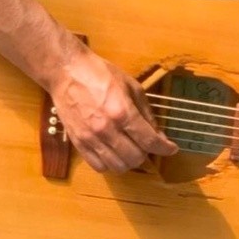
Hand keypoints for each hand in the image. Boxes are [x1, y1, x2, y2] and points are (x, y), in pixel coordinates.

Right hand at [49, 46, 177, 172]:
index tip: (171, 148)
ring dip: (129, 161)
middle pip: (135, 158)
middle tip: (147, 144)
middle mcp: (107, 129)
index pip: (150, 141)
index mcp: (123, 112)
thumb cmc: (100, 74)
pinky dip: (110, 163)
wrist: (67, 72)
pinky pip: (98, 166)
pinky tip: (113, 152)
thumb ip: (146, 113)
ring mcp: (90, 138)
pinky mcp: (78, 143)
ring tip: (131, 149)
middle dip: (147, 153)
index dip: (165, 148)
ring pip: (118, 166)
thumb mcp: (131, 86)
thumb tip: (159, 134)